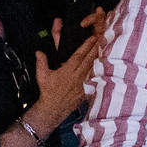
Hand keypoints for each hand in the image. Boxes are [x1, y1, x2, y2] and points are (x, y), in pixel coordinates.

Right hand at [32, 16, 100, 130]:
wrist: (53, 108)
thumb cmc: (47, 91)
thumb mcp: (42, 76)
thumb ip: (41, 62)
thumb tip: (39, 51)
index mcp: (67, 71)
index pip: (79, 55)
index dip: (86, 46)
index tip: (92, 37)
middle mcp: (77, 76)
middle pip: (89, 59)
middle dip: (96, 48)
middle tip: (103, 38)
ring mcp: (83, 82)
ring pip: (94, 67)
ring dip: (100, 57)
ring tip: (107, 47)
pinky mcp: (87, 89)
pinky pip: (96, 77)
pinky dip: (101, 70)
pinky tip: (106, 64)